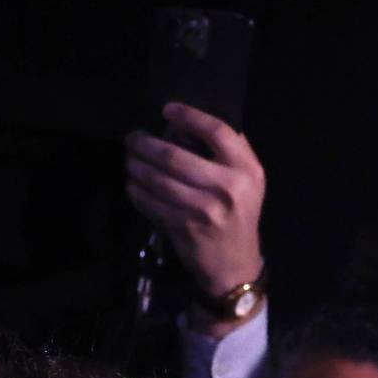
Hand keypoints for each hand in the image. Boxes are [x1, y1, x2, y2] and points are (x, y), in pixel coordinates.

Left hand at [124, 102, 264, 328]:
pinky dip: (137, 192)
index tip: (167, 109)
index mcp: (247, 170)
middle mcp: (228, 188)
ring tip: (129, 160)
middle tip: (132, 138)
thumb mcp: (247, 182)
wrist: (235, 267)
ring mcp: (205, 209)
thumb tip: (188, 125)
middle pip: (176, 155)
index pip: (217, 131)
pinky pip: (152, 203)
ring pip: (158, 179)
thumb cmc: (237, 216)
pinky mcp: (184, 227)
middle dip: (146, 144)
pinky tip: (132, 185)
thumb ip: (228, 152)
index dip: (189, 116)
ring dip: (137, 166)